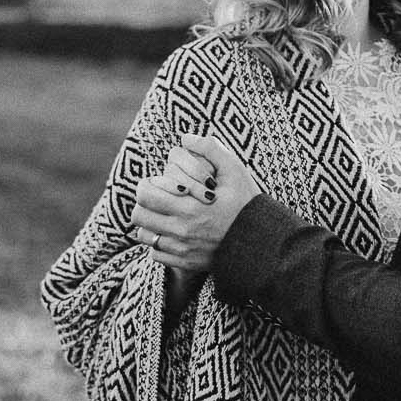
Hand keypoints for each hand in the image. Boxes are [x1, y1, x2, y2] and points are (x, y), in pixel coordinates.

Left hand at [131, 135, 260, 271]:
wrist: (261, 241)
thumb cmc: (245, 203)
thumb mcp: (234, 171)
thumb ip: (211, 149)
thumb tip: (187, 138)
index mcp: (189, 207)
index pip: (144, 195)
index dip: (146, 185)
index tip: (156, 183)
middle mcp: (181, 230)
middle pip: (139, 215)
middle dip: (144, 203)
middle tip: (157, 198)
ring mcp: (181, 249)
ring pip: (144, 235)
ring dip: (150, 223)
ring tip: (165, 216)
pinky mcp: (185, 263)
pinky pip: (155, 253)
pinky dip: (159, 244)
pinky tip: (174, 234)